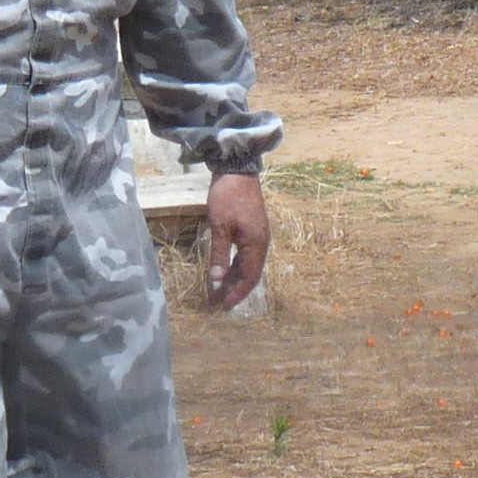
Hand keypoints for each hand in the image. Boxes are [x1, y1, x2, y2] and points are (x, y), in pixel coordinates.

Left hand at [203, 171, 269, 308]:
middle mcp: (261, 243)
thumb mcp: (219, 226)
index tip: (223, 305)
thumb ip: (219, 253)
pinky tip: (224, 271)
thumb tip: (216, 279)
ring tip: (218, 291)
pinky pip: (246, 255)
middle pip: (250, 274)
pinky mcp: (252, 231)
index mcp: (256, 244)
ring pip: (247, 265)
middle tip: (217, 303)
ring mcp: (257, 237)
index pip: (249, 276)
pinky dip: (235, 266)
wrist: (238, 172)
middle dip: (234, 290)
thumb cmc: (228, 198)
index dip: (237, 292)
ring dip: (234, 279)